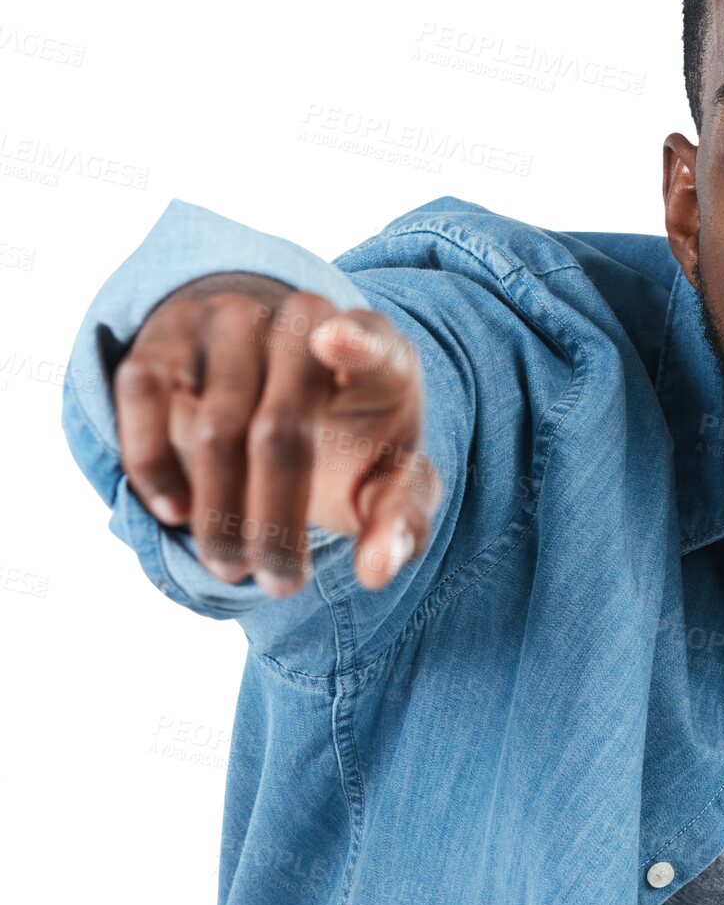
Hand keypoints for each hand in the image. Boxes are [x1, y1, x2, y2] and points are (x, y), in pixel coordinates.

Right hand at [113, 280, 442, 594]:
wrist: (280, 384)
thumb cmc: (351, 439)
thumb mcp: (390, 480)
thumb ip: (400, 523)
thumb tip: (376, 571)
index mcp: (380, 353)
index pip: (373, 341)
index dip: (357, 343)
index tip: (337, 341)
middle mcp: (304, 320)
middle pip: (283, 428)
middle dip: (277, 522)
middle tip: (280, 586)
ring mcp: (233, 318)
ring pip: (215, 425)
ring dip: (220, 513)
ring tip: (232, 567)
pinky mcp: (169, 332)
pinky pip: (143, 392)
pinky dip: (152, 460)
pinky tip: (176, 511)